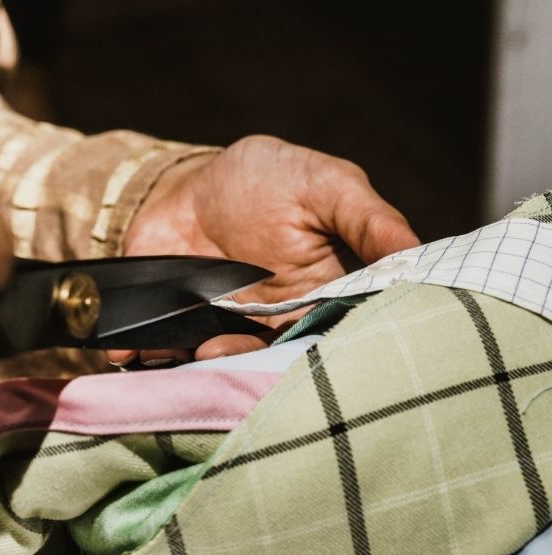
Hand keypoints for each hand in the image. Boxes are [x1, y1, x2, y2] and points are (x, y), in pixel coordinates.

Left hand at [108, 135, 418, 366]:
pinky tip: (138, 351)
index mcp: (324, 301)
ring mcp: (230, 337)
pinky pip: (174, 357)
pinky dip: (156, 357)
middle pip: (278, 368)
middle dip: (256, 368)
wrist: (188, 188)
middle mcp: (280, 330)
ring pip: (226, 370)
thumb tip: (418, 255)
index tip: (310, 349)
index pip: (338, 341)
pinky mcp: (184, 334)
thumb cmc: (266, 181)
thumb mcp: (325, 186)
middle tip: (233, 349)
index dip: (327, 354)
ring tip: (196, 348)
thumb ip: (367, 220)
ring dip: (208, 367)